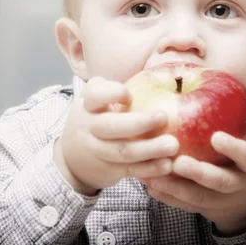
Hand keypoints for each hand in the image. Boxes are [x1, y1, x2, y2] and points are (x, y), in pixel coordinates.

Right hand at [54, 76, 179, 194]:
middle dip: (139, 123)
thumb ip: (114, 90)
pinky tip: (168, 164)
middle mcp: (89, 127)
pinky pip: (130, 170)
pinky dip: (150, 168)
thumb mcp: (95, 101)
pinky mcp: (108, 170)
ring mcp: (97, 151)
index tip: (128, 95)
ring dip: (149, 149)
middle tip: (164, 116)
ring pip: (123, 151)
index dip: (111, 94)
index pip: (94, 95)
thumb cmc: (95, 119)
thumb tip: (157, 74)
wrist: (72, 158)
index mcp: (88, 105)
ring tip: (173, 145)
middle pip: (111, 126)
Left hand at [140, 109, 245, 234]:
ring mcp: (219, 200)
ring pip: (198, 197)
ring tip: (155, 176)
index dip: (234, 149)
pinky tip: (150, 186)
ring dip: (176, 188)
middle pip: (220, 182)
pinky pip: (184, 205)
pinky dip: (167, 197)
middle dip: (199, 173)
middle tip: (179, 163)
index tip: (216, 137)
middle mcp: (238, 185)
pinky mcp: (202, 208)